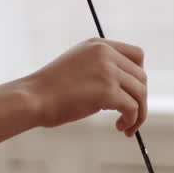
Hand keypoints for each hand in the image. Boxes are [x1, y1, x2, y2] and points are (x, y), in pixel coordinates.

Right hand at [20, 38, 147, 135]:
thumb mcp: (77, 66)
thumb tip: (123, 88)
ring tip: (126, 126)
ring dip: (138, 113)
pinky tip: (121, 127)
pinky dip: (132, 120)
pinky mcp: (108, 90)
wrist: (32, 98)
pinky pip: (133, 107)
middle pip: (141, 76)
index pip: (137, 54)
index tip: (131, 92)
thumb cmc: (49, 90)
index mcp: (98, 45)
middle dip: (139, 98)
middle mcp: (105, 53)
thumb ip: (99, 68)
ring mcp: (107, 71)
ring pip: (140, 92)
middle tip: (128, 115)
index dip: (138, 75)